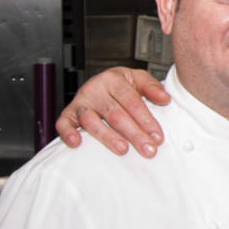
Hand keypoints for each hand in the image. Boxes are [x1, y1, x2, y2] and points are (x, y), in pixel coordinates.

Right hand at [55, 67, 169, 157]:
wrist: (102, 83)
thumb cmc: (122, 85)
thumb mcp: (139, 79)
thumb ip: (152, 87)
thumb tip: (165, 98)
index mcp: (113, 79)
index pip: (132, 102)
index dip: (146, 120)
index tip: (157, 136)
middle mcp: (94, 89)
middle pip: (115, 114)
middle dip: (134, 133)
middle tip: (148, 149)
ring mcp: (80, 102)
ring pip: (92, 121)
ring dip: (107, 137)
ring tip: (122, 149)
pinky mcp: (68, 113)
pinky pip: (63, 123)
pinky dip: (68, 133)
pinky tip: (77, 143)